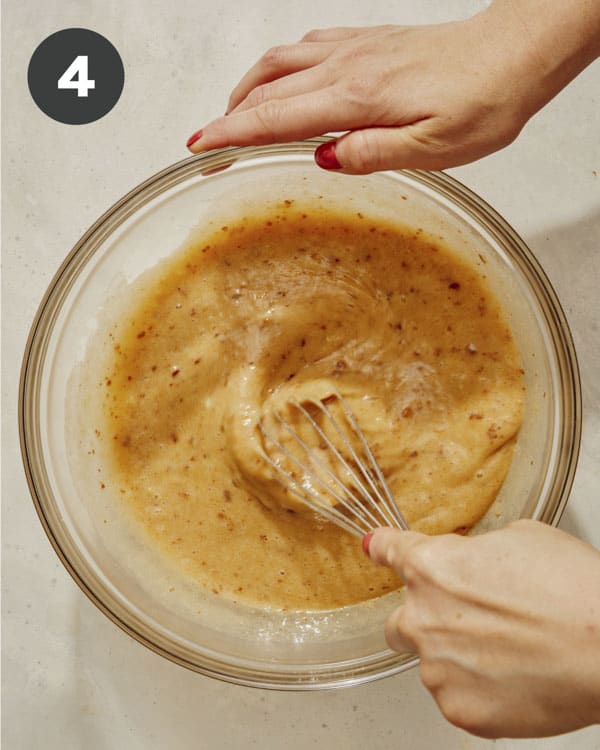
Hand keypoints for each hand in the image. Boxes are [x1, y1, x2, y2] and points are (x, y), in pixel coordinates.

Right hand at [186, 2, 599, 172]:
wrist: (513, 55)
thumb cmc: (482, 102)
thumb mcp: (433, 149)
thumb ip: (373, 154)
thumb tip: (325, 159)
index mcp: (358, 98)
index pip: (278, 118)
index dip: (233, 133)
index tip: (200, 147)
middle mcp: (348, 67)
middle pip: (268, 91)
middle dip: (227, 118)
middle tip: (202, 144)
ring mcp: (355, 49)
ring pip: (281, 62)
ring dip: (247, 89)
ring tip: (231, 115)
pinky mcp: (369, 42)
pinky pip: (307, 48)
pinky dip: (280, 66)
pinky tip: (282, 78)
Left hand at [365, 519, 599, 737]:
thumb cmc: (571, 588)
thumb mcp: (522, 538)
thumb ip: (479, 552)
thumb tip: (475, 563)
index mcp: (432, 567)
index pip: (391, 550)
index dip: (383, 548)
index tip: (374, 548)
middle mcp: (422, 617)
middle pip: (398, 623)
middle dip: (423, 622)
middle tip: (466, 625)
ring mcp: (437, 668)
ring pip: (434, 664)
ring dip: (459, 659)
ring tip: (512, 653)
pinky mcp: (459, 710)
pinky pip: (458, 698)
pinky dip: (480, 691)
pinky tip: (516, 679)